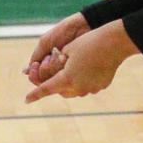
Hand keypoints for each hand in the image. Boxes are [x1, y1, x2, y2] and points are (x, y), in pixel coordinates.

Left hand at [24, 19, 138, 102]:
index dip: (35, 94)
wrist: (115, 43)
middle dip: (54, 85)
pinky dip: (82, 81)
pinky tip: (86, 69)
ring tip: (69, 70)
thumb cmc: (88, 43)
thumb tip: (55, 75)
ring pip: (74, 91)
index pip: (46, 89)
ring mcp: (91, 88)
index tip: (26, 99)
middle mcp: (79, 87)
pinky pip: (86, 86)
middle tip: (50, 76)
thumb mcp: (67, 51)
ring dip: (68, 83)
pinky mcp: (101, 86)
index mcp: (67, 78)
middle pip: (60, 91)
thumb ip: (56, 66)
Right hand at [26, 11, 91, 82]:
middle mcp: (58, 71)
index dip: (34, 75)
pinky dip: (64, 68)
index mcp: (48, 65)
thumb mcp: (46, 42)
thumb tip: (25, 72)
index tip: (36, 65)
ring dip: (55, 68)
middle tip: (50, 57)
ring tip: (59, 55)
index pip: (38, 79)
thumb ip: (37, 57)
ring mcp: (69, 72)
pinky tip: (65, 58)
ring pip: (56, 82)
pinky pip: (68, 78)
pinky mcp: (79, 71)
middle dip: (46, 70)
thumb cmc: (64, 31)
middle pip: (46, 83)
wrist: (84, 25)